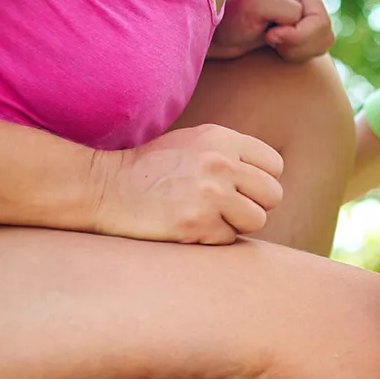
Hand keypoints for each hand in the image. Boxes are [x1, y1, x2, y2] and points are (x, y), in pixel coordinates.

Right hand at [85, 124, 284, 243]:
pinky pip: (229, 239)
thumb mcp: (195, 143)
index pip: (275, 165)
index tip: (240, 188)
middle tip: (226, 207)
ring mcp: (209, 194)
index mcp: (222, 139)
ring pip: (257, 220)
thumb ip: (232, 153)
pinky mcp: (195, 224)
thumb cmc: (153, 169)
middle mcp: (220, 163)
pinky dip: (212, 238)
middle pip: (272, 195)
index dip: (260, 181)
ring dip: (236, 224)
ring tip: (207, 216)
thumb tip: (271, 175)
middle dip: (254, 205)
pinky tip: (188, 226)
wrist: (105, 188)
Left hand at [210, 0, 335, 61]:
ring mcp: (308, 17)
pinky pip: (315, 53)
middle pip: (324, 33)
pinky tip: (277, 48)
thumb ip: (284, 8)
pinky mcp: (305, 34)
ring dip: (296, 51)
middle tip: (269, 39)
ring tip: (271, 43)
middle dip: (297, 44)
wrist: (217, 36)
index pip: (319, 20)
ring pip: (322, 44)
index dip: (297, 34)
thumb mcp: (252, 3)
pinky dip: (296, 56)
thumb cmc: (229, 17)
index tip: (268, 35)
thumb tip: (301, 21)